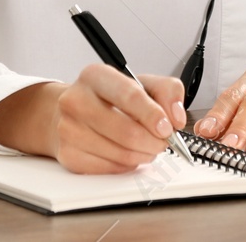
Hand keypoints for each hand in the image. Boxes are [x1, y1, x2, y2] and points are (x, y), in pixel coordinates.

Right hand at [0, 65, 186, 174]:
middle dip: (154, 141)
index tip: (167, 128)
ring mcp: (68, 129)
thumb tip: (176, 116)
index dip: (153, 115)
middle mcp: (76, 100)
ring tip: (146, 146)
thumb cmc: (109, 98)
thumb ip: (167, 91)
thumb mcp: (140, 82)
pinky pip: (110, 169)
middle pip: (127, 131)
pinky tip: (127, 153)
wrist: (71, 112)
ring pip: (121, 154)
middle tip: (163, 141)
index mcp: (96, 76)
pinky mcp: (68, 154)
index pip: (129, 95)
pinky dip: (127, 165)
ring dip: (143, 155)